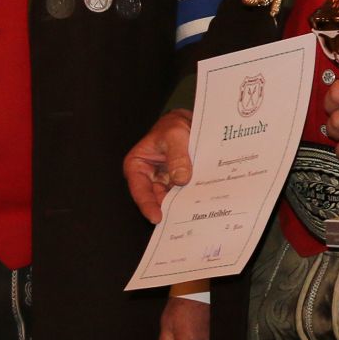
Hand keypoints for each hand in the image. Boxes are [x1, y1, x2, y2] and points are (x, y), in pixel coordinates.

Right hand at [125, 109, 192, 224]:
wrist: (188, 122)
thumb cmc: (173, 124)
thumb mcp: (175, 135)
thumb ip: (178, 156)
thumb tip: (180, 179)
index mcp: (137, 165)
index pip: (140, 190)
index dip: (147, 205)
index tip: (156, 217)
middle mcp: (149, 176)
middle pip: (156, 198)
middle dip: (168, 208)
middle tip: (180, 217)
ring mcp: (164, 180)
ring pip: (171, 197)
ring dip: (181, 203)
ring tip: (193, 211)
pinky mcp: (178, 181)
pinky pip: (182, 192)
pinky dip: (190, 196)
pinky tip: (200, 201)